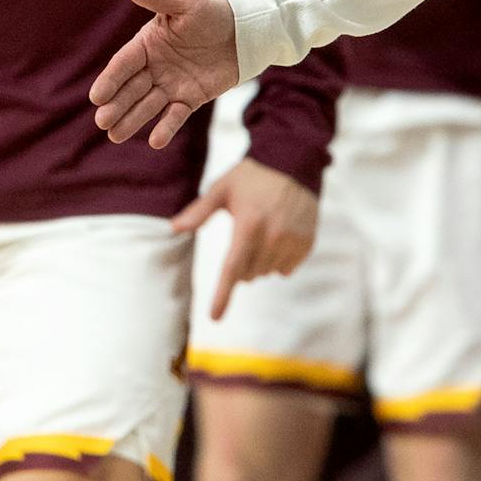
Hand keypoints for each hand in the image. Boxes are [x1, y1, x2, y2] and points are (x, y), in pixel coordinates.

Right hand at [91, 0, 238, 148]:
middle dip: (116, 105)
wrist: (245, 27)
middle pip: (131, 89)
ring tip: (116, 135)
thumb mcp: (183, 1)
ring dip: (132, 120)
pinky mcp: (191, 98)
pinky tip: (155, 140)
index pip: (124, 64)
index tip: (97, 97)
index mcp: (147, 43)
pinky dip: (166, 127)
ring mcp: (172, 84)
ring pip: (148, 105)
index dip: (110, 80)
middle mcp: (155, 66)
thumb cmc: (212, 9)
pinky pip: (176, 115)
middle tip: (102, 122)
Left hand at [172, 158, 317, 319]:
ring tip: (261, 234)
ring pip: (267, 273)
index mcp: (249, 224)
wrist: (293, 163)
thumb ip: (199, 211)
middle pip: (249, 274)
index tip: (215, 317)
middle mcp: (273, 235)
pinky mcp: (307, 243)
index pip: (232, 268)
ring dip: (259, 263)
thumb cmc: (252, 176)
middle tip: (243, 238)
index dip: (223, 294)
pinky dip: (278, 261)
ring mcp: (292, 240)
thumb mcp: (222, 188)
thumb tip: (173, 228)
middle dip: (241, 265)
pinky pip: (286, 269)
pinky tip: (278, 238)